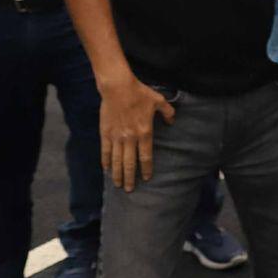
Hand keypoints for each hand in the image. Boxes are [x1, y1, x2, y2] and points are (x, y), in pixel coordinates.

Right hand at [98, 74, 174, 191]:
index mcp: (144, 132)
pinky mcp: (105, 133)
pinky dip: (105, 162)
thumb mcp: (159, 100)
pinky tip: (106, 170)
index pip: (145, 156)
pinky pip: (105, 151)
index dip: (146, 169)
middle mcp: (130, 138)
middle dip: (130, 178)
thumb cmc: (140, 93)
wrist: (118, 87)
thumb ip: (167, 112)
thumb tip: (172, 121)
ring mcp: (116, 137)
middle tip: (130, 189)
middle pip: (129, 163)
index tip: (146, 178)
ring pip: (116, 160)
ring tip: (118, 184)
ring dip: (117, 174)